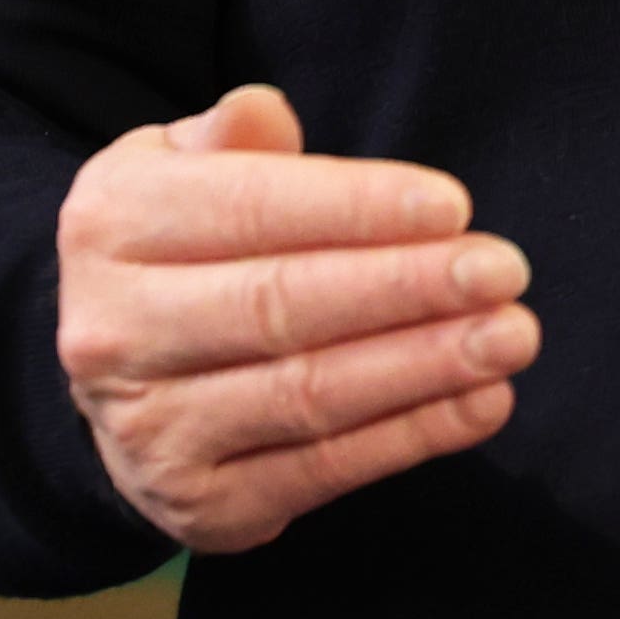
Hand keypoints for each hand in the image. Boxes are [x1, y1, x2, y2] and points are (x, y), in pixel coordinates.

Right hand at [53, 84, 535, 552]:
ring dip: (424, 368)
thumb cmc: (180, 249)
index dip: (355, 208)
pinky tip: (481, 403)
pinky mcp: (200, 506)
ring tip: (508, 336)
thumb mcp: (180, 170)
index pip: (247, 209)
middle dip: (404, 288)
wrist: (117, 376)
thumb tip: (262, 111)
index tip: (452, 206)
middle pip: (279, 307)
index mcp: (110, 225)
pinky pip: (322, 472)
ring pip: (306, 397)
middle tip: (501, 272)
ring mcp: (150, 432)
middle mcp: (113, 333)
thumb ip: (231, 140)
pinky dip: (412, 438)